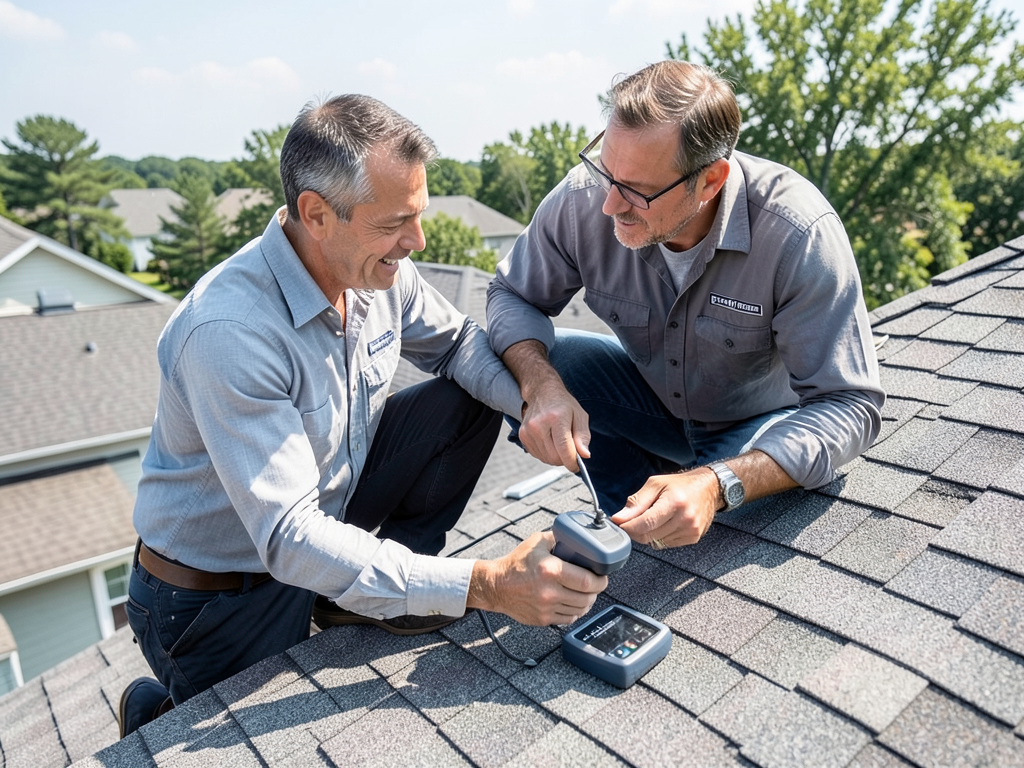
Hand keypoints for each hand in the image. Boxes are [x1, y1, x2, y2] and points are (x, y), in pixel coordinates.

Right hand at [468, 532, 607, 624]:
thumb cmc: (515, 564)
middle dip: (596, 591)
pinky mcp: (543, 619)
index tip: (602, 577)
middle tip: (595, 585)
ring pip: (580, 610)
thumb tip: (576, 537)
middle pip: (587, 598)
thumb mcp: (537, 542)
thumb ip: (558, 538)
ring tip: (585, 593)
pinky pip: (568, 619)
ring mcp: (546, 608)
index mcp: (551, 570)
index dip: (600, 581)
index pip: (587, 581)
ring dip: (587, 602)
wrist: (496, 585)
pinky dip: (574, 611)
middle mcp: (549, 591)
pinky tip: (572, 602)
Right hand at [519, 380, 590, 471]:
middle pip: (554, 457)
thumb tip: (584, 455)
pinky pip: (537, 455)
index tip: (577, 466)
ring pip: (546, 458)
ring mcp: (528, 430)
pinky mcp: (522, 435)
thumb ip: (583, 436)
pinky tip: (550, 442)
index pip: (564, 448)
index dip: (572, 461)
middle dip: (565, 459)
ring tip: (559, 443)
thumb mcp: (580, 416)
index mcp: (556, 417)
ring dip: (556, 457)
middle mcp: (539, 424)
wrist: (542, 393)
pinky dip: (546, 454)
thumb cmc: (563, 404)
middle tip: (570, 452)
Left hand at [610, 468, 719, 547]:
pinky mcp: (693, 538)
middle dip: (635, 530)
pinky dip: (659, 536)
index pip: (645, 523)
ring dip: (648, 533)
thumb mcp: (655, 484)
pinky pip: (665, 544)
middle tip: (632, 520)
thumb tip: (618, 519)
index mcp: (675, 502)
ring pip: (655, 542)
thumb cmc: (680, 485)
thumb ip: (636, 502)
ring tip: (654, 517)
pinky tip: (665, 523)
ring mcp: (691, 530)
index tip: (619, 523)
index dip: (628, 526)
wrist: (709, 489)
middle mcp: (685, 518)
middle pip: (648, 535)